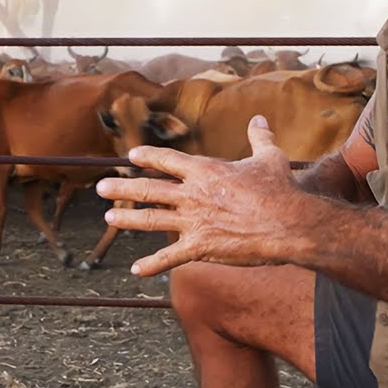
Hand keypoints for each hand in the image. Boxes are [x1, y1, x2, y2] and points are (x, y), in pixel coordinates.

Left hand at [95, 115, 307, 276]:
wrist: (287, 223)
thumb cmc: (279, 189)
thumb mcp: (269, 157)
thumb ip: (259, 137)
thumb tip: (259, 118)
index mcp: (205, 170)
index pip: (167, 160)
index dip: (147, 157)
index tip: (132, 156)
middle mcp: (192, 194)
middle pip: (148, 189)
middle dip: (122, 188)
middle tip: (100, 188)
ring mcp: (192, 221)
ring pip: (151, 219)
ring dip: (127, 219)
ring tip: (109, 217)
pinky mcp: (199, 247)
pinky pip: (169, 257)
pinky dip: (152, 264)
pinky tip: (136, 270)